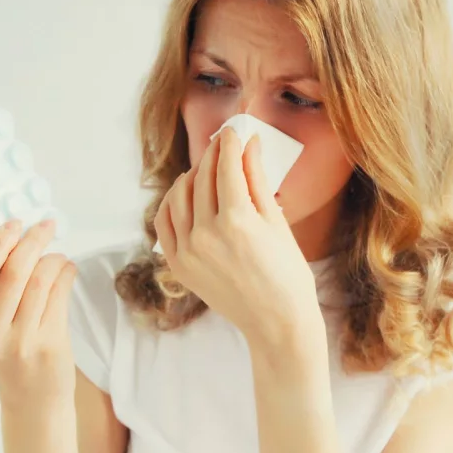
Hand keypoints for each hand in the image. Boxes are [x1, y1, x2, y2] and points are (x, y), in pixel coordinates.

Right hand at [0, 218, 79, 410]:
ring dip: (53, 258)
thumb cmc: (10, 353)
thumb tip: (13, 238)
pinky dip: (65, 273)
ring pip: (40, 280)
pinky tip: (67, 269)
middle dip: (32, 242)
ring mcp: (19, 342)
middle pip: (12, 273)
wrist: (32, 399)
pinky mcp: (49, 344)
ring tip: (58, 255)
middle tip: (45, 226)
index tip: (14, 224)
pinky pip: (59, 295)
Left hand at [154, 126, 322, 347]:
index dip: (229, 142)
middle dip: (213, 155)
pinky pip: (165, 221)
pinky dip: (172, 202)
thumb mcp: (277, 222)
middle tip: (223, 143)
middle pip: (202, 178)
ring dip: (192, 175)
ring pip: (179, 195)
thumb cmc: (287, 274)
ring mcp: (188, 251)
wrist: (276, 322)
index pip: (226, 166)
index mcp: (236, 221)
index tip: (233, 130)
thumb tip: (249, 144)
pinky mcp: (179, 265)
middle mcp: (206, 234)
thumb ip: (257, 180)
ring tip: (207, 169)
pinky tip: (186, 193)